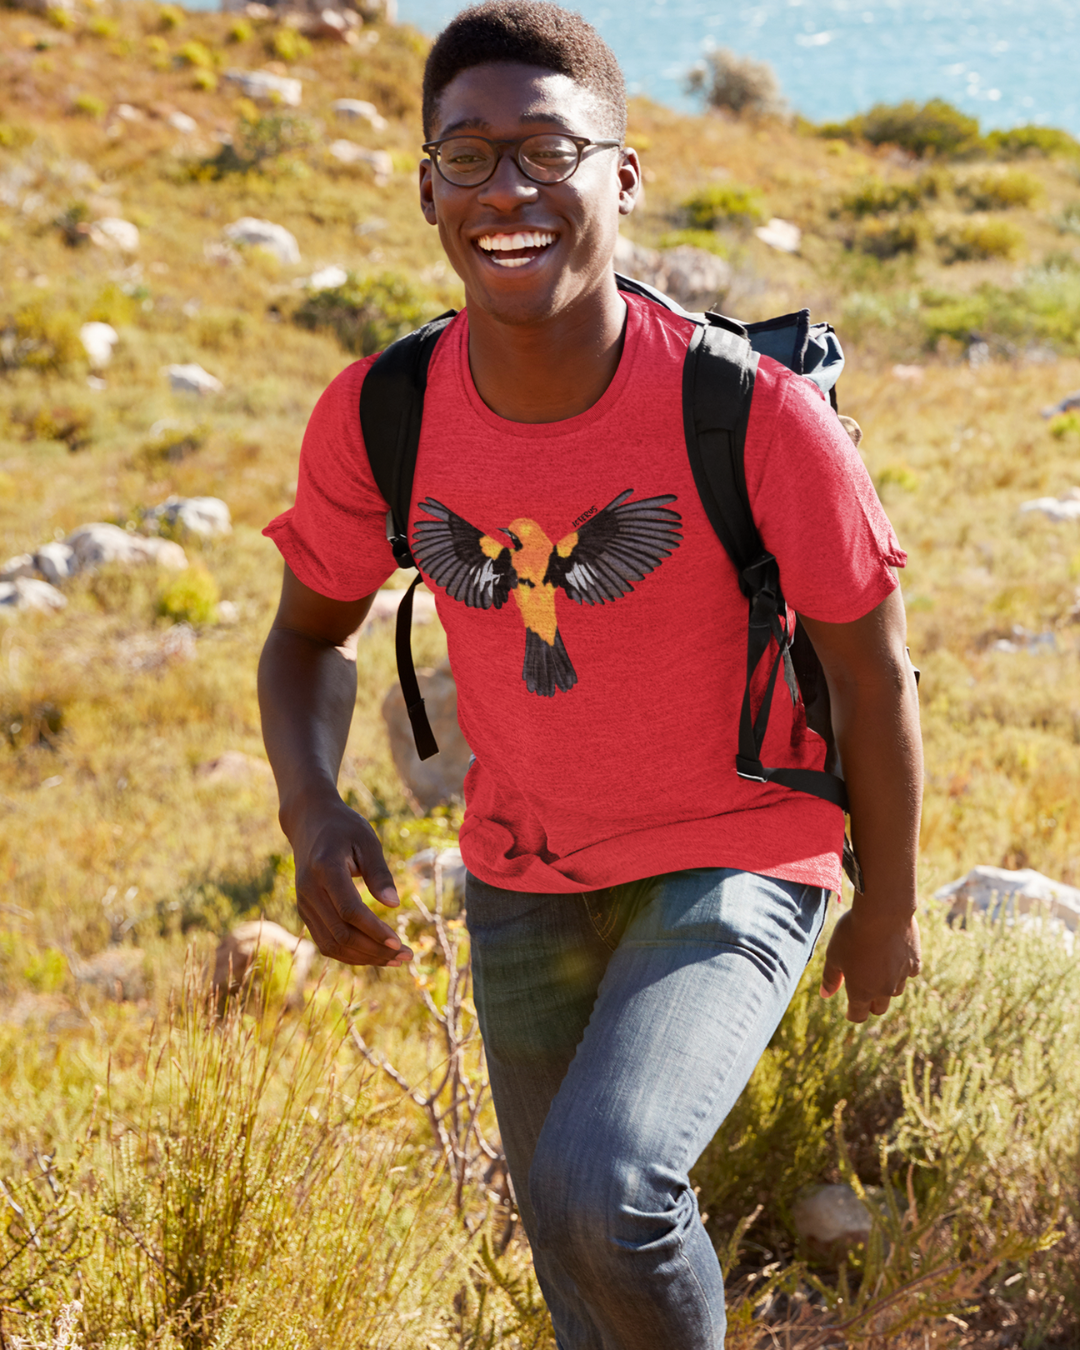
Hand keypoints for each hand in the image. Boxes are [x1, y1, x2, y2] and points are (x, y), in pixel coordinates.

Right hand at [287, 796, 412, 968]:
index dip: (374, 931)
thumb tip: (394, 904)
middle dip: (374, 950)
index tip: (399, 942)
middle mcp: (309, 890)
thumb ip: (379, 872)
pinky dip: (350, 953)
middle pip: (341, 934)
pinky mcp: (305, 912)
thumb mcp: (367, 840)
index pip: (349, 910)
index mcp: (325, 869)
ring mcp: (304, 903)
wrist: (309, 823)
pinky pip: (326, 942)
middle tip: (406, 956)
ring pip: (331, 945)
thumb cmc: (344, 829)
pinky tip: (374, 954)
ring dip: (364, 958)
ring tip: (395, 960)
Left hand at [820, 908, 920, 1022]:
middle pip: (879, 1008)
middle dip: (871, 1005)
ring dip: (887, 987)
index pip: (858, 1015)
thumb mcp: (834, 955)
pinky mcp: (915, 963)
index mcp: (861, 991)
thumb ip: (830, 978)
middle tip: (864, 996)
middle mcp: (883, 989)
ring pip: (895, 991)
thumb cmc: (853, 933)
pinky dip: (901, 970)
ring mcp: (901, 977)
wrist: (883, 913)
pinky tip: (895, 958)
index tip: (850, 1012)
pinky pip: (909, 973)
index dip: (853, 1014)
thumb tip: (825, 995)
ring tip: (877, 972)